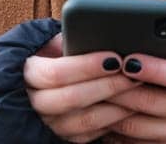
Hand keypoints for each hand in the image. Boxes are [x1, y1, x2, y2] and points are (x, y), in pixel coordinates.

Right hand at [24, 34, 141, 142]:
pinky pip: (92, 134)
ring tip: (137, 88)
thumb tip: (96, 33)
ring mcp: (49, 124)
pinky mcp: (64, 137)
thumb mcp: (52, 41)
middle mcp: (35, 103)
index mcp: (28, 73)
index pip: (55, 73)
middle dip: (108, 85)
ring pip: (85, 120)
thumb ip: (68, 37)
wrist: (35, 85)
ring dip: (116, 105)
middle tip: (133, 72)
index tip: (114, 57)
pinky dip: (113, 121)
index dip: (86, 66)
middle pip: (72, 98)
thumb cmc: (50, 56)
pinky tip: (131, 106)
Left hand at [101, 41, 165, 143]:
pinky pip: (132, 142)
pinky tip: (104, 116)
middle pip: (148, 101)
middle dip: (117, 88)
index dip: (150, 68)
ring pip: (134, 124)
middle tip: (95, 77)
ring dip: (109, 110)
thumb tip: (133, 45)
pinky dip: (114, 130)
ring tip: (92, 95)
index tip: (126, 60)